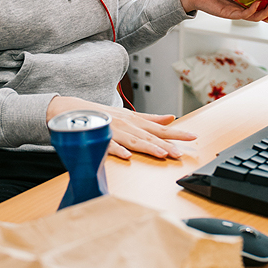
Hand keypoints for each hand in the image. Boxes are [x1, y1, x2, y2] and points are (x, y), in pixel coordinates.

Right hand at [46, 96, 195, 159]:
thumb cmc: (105, 115)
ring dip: (148, 147)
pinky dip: (118, 150)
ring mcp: (114, 131)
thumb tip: (171, 117)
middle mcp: (127, 125)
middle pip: (150, 136)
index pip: (160, 128)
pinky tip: (127, 156)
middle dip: (166, 144)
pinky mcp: (100, 138)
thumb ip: (151, 118)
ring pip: (134, 141)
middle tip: (180, 153)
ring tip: (162, 155)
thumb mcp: (131, 115)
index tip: (193, 136)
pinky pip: (109, 145)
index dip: (177, 133)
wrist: (75, 110)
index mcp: (136, 121)